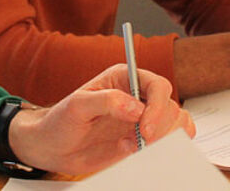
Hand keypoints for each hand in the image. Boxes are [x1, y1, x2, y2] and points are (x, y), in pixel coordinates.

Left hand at [8, 64, 193, 175]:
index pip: (157, 85)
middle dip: (161, 126)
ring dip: (166, 137)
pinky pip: (169, 140)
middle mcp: (138, 96)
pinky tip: (143, 152)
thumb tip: (135, 108)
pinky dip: (166, 147)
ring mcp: (142, 119)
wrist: (53, 146)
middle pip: (170, 106)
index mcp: (125, 79)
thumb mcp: (77, 105)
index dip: (157, 106)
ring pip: (175, 122)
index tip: (144, 128)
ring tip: (139, 147)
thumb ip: (106, 101)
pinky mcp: (142, 139)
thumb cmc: (61, 120)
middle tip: (142, 143)